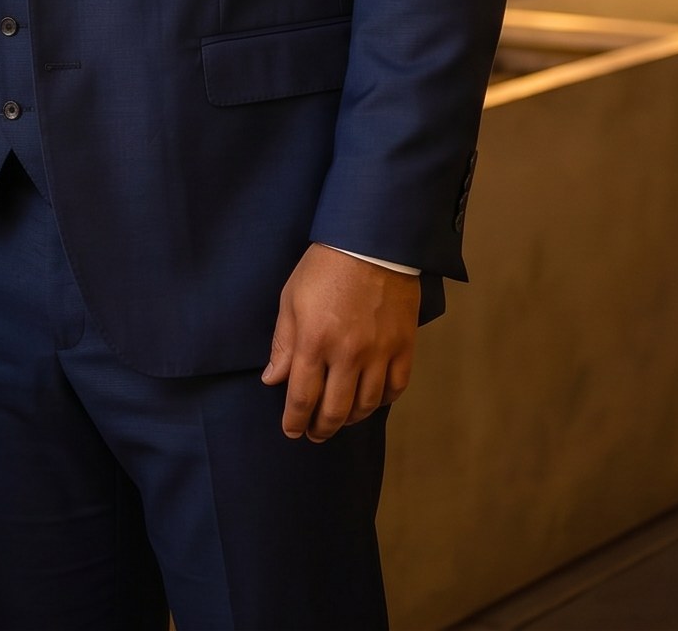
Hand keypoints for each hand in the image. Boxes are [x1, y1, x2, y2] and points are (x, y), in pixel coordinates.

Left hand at [260, 243, 419, 440]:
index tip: (291, 431)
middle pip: (335, 409)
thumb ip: (283, 344)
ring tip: (340, 420)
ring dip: (351, 419)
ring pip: (366, 405)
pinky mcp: (404, 346)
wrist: (371, 243)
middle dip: (321, 428)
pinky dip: (382, 401)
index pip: (302, 397)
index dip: (295, 420)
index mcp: (314, 341)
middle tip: (314, 434)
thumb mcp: (291, 300)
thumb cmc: (324, 268)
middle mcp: (348, 354)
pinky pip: (395, 388)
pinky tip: (370, 401)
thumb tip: (273, 379)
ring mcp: (380, 352)